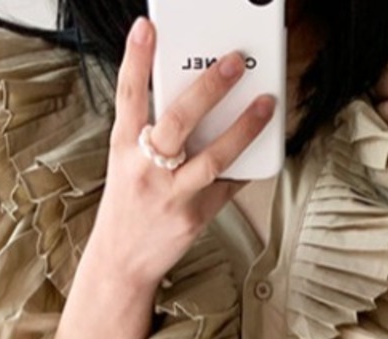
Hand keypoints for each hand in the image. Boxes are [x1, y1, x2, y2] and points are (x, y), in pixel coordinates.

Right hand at [90, 17, 275, 289]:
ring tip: (266, 103)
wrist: (122, 262)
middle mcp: (146, 169)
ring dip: (244, 128)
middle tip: (234, 62)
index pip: (128, 95)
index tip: (147, 28)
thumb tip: (191, 98)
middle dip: (209, 87)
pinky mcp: (194, 217)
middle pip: (179, 120)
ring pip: (213, 156)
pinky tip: (260, 149)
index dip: (136, 59)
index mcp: (125, 148)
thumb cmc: (128, 207)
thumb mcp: (126, 164)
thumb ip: (149, 132)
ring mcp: (171, 195)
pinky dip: (244, 168)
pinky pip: (227, 187)